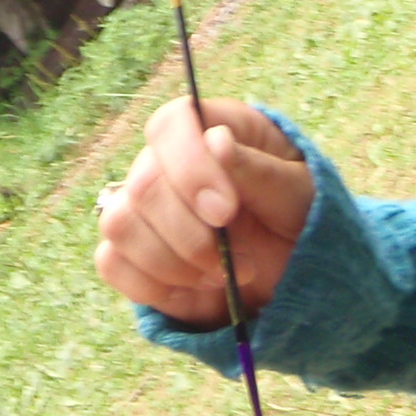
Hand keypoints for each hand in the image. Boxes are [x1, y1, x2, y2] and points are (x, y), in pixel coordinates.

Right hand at [93, 98, 311, 326]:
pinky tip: (195, 291)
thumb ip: (260, 170)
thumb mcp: (300, 195)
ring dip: (172, 263)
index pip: (171, 125)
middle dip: (190, 236)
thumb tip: (215, 140)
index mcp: (211, 128)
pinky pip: (112, 262)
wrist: (298, 273)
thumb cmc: (303, 220)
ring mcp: (144, 207)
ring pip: (119, 224)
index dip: (188, 166)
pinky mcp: (133, 252)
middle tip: (239, 265)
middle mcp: (167, 162)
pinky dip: (152, 285)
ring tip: (221, 278)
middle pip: (142, 185)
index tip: (225, 212)